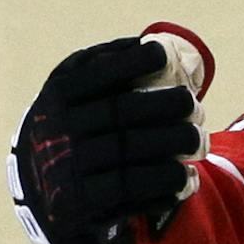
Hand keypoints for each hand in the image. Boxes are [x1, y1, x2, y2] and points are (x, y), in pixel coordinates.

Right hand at [9, 27, 213, 243]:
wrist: (43, 190)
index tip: (165, 55)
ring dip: (173, 145)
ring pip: (129, 153)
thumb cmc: (74, 127)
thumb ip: (105, 65)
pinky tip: (187, 175)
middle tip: (197, 107)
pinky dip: (163, 182)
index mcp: (58, 95)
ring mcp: (67, 168)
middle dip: (166, 106)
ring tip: (200, 140)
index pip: (96, 73)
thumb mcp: (76, 92)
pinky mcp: (81, 203)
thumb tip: (154, 41)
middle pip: (121, 113)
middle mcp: (58, 129)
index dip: (132, 62)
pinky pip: (130, 191)